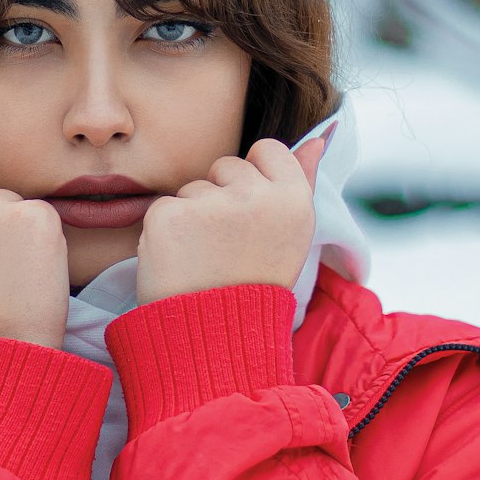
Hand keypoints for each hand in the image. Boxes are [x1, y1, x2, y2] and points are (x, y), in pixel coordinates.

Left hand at [134, 133, 327, 306]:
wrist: (215, 341)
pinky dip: (165, 233)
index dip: (255, 178)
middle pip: (226, 166)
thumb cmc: (255, 287)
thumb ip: (303, 180)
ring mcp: (210, 205)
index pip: (267, 149)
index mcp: (294, 200)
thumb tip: (316, 137)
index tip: (251, 214)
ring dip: (193, 217)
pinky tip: (180, 262)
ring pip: (193, 188)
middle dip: (221, 198)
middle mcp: (256, 197)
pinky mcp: (168, 216)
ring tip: (205, 260)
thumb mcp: (291, 236)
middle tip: (228, 247)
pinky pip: (163, 207)